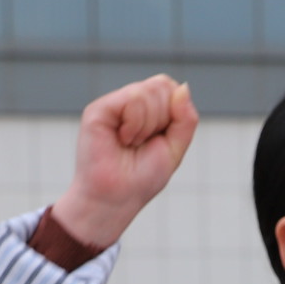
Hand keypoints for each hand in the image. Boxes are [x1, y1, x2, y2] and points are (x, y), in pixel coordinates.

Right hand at [51, 74, 197, 255]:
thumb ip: (185, 118)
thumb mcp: (175, 148)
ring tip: (131, 143)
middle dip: (162, 119)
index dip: (174, 112)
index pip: (170, 87)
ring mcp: (113, 104)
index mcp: (147, 109)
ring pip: (148, 91)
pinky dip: (135, 124)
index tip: (159, 138)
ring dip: (147, 125)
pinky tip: (122, 139)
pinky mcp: (98, 109)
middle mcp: (128, 102)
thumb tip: (183, 87)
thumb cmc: (142, 178)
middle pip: (161, 85)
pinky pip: (133, 98)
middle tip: (143, 143)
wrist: (116, 198)